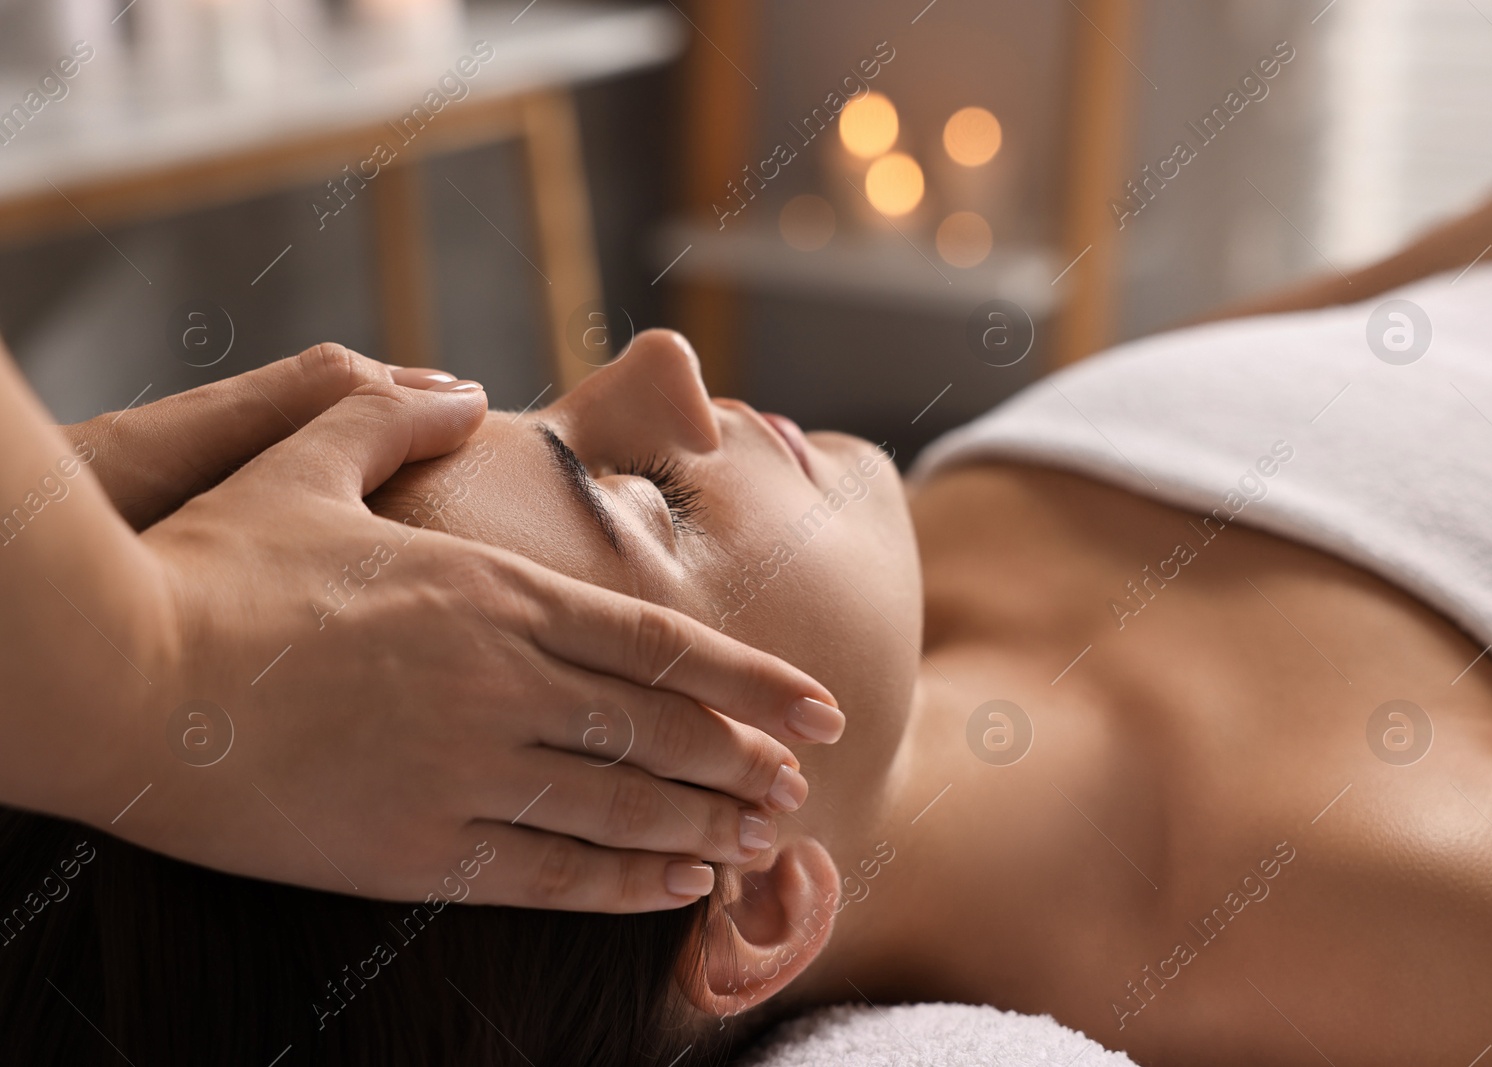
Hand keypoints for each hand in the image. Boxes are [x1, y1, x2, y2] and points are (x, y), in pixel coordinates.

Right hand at [101, 356, 838, 911]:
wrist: (118, 674)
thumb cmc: (209, 564)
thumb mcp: (305, 456)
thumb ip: (394, 410)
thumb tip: (462, 384)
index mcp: (493, 589)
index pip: (658, 640)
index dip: (750, 678)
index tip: (817, 705)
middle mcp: (501, 680)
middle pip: (660, 730)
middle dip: (743, 758)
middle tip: (803, 782)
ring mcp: (463, 768)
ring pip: (622, 806)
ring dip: (704, 826)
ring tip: (764, 840)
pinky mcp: (412, 846)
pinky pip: (549, 872)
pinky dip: (624, 883)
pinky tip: (675, 888)